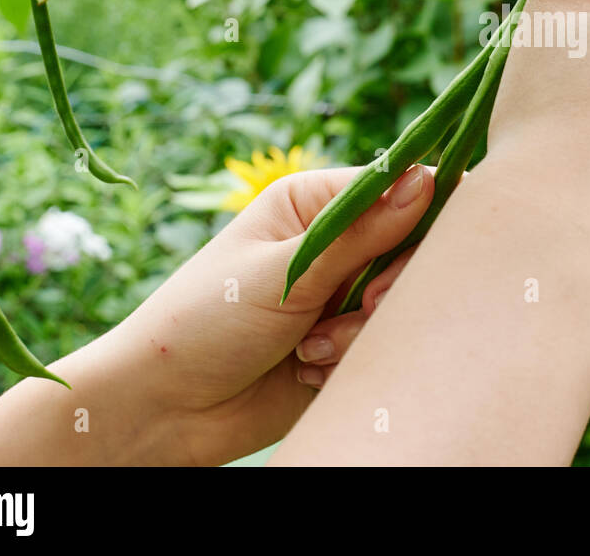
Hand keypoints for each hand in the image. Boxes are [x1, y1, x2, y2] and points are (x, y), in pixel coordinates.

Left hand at [0, 164, 433, 466]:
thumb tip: (426, 179)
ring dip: (362, 332)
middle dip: (391, 285)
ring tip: (312, 349)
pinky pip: (382, 346)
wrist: (163, 410)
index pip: (399, 188)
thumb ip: (358, 234)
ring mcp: (341, 296)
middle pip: (413, 248)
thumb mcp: (283, 273)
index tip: (408, 253)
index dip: (420, 216)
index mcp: (314, 204)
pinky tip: (307, 370)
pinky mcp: (346, 346)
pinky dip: (351, 361)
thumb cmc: (203, 322)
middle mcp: (335, 245)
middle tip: (364, 306)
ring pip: (401, 303)